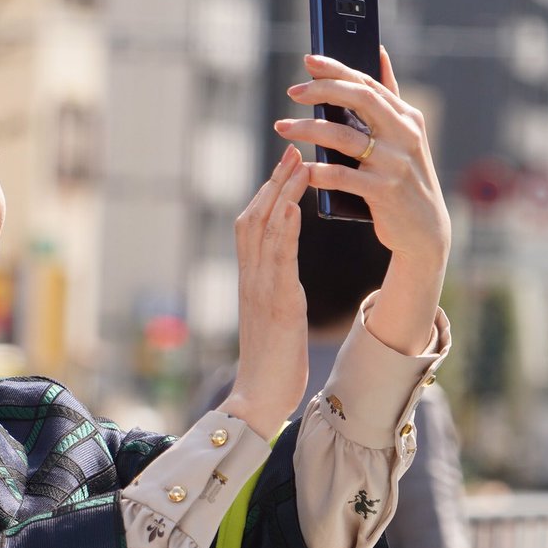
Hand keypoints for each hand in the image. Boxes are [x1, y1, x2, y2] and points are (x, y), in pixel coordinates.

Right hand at [217, 144, 311, 440]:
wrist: (258, 398)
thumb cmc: (272, 363)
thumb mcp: (276, 319)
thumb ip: (278, 291)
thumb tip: (286, 276)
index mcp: (252, 281)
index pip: (254, 226)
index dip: (268, 192)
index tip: (286, 166)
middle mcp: (250, 279)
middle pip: (254, 218)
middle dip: (273, 182)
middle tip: (293, 150)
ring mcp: (259, 289)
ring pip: (262, 230)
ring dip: (279, 193)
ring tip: (297, 164)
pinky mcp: (275, 304)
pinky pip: (276, 259)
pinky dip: (282, 229)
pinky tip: (292, 206)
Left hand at [275, 48, 450, 354]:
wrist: (425, 230)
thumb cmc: (405, 178)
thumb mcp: (405, 136)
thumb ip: (390, 97)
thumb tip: (378, 52)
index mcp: (407, 117)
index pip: (368, 83)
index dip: (337, 69)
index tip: (308, 61)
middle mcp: (404, 135)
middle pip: (359, 99)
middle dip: (322, 91)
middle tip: (292, 92)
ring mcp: (395, 163)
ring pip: (344, 137)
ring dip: (308, 130)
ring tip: (282, 127)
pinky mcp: (384, 191)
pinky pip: (343, 176)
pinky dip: (319, 172)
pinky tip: (300, 169)